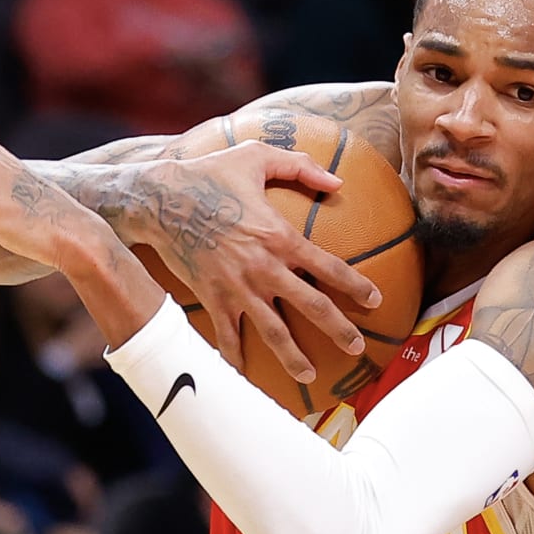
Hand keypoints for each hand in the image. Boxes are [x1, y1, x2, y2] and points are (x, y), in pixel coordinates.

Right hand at [126, 142, 380, 378]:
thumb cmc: (209, 174)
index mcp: (280, 237)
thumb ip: (299, 166)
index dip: (356, 286)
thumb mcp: (256, 157)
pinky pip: (227, 334)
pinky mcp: (212, 297)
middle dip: (338, 330)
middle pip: (311, 307)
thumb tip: (336, 181)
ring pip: (273, 331)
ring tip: (310, 376)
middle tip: (356, 347)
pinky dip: (235, 356)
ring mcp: (237, 287)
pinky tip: (246, 373)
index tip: (374, 300)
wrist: (158, 200)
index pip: (330, 268)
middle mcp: (264, 268)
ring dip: (293, 357)